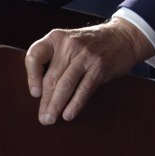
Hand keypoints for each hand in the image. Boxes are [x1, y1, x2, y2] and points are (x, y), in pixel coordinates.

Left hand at [24, 18, 153, 124]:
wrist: (122, 37)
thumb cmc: (91, 44)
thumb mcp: (69, 43)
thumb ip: (55, 60)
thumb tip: (41, 92)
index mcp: (57, 38)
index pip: (35, 55)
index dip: (32, 76)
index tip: (35, 93)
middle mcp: (69, 44)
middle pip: (52, 76)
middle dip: (45, 101)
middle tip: (43, 118)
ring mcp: (85, 55)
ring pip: (65, 85)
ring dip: (56, 105)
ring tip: (51, 119)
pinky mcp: (99, 67)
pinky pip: (84, 89)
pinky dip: (75, 104)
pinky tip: (69, 114)